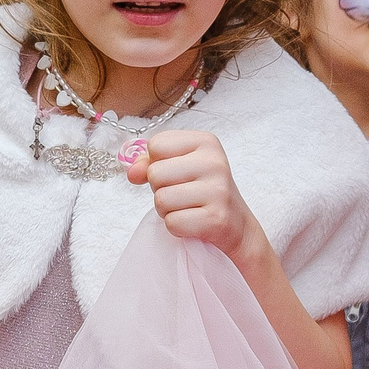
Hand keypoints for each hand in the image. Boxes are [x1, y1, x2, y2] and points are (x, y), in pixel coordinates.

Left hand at [130, 129, 262, 267]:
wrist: (236, 223)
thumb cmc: (202, 191)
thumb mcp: (180, 166)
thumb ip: (150, 163)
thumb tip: (132, 172)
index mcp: (206, 141)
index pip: (156, 145)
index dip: (157, 163)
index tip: (176, 173)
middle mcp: (214, 162)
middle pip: (155, 174)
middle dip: (161, 189)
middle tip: (183, 194)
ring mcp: (217, 190)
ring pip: (161, 200)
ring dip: (167, 210)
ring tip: (188, 208)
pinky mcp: (215, 218)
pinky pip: (172, 223)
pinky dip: (177, 227)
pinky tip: (194, 222)